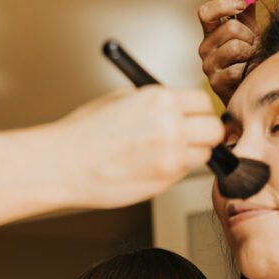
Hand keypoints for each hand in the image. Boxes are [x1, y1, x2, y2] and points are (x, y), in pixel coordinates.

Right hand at [53, 87, 223, 208]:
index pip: (203, 102)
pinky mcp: (165, 179)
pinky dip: (175, 170)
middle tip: (193, 138)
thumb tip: (177, 108)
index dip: (199, 112)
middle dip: (206, 134)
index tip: (194, 118)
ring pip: (204, 154)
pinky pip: (184, 172)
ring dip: (192, 155)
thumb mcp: (121, 101)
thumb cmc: (85, 135)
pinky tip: (151, 166)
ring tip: (166, 154)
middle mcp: (170, 124)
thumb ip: (155, 104)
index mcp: (159, 99)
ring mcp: (171, 154)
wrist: (64, 165)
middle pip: (214, 129)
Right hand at [199, 0, 259, 103]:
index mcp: (210, 33)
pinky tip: (247, 74)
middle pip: (231, 28)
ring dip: (251, 53)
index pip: (206, 12)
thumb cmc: (248, 58)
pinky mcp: (216, 83)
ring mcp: (208, 66)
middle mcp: (205, 48)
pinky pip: (237, 69)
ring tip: (250, 59)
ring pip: (235, 47)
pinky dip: (248, 70)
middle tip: (252, 46)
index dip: (224, 5)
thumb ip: (246, 12)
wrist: (249, 88)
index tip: (243, 5)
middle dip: (249, 36)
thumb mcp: (248, 31)